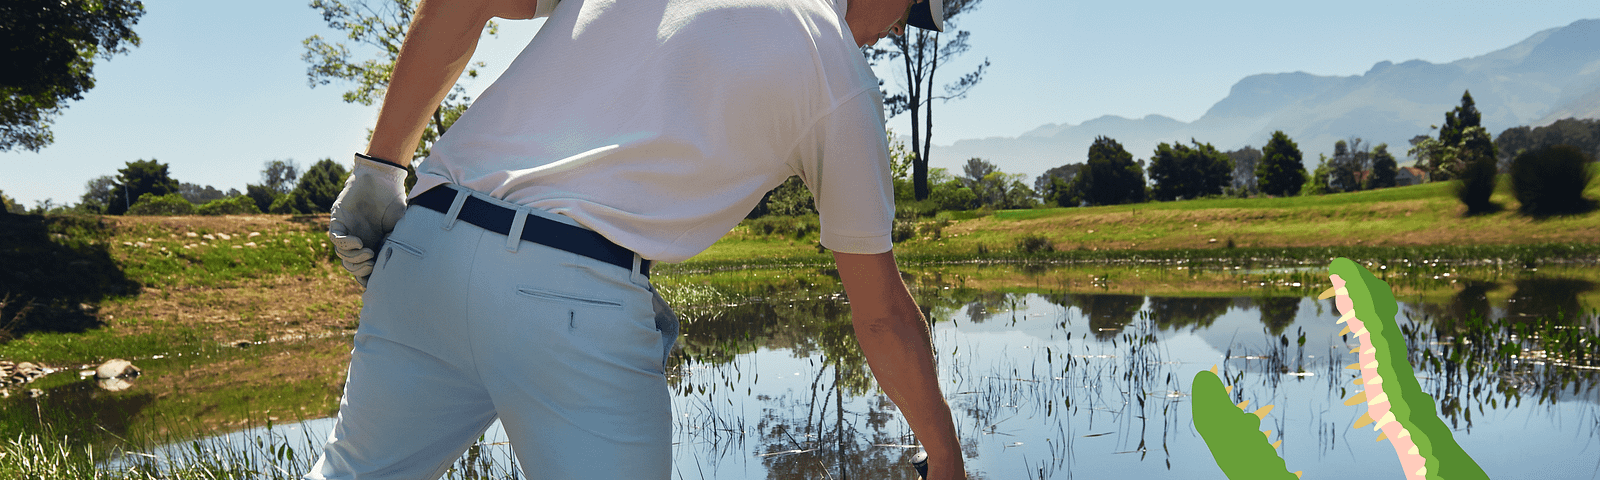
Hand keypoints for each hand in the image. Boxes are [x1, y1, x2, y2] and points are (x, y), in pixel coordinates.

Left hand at [328, 153, 408, 286]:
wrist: (383, 178)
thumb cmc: (394, 200)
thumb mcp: (402, 226)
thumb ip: (403, 243)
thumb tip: (412, 263)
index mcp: (373, 244)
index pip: (364, 268)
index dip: (367, 279)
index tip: (376, 284)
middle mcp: (359, 240)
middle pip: (352, 266)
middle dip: (360, 271)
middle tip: (372, 265)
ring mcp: (347, 230)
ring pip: (343, 256)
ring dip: (355, 259)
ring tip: (368, 253)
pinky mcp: (338, 220)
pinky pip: (336, 239)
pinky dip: (346, 244)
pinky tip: (358, 242)